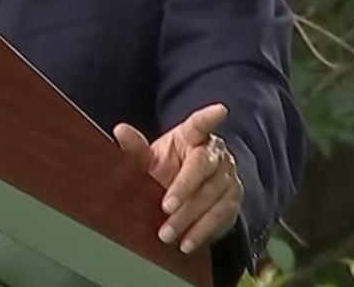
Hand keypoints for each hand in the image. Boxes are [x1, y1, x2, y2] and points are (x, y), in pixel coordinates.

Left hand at [114, 103, 242, 254]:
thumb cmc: (166, 169)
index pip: (200, 124)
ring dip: (189, 216)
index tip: (219, 111)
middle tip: (166, 207)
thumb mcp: (149, 159)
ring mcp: (227, 176)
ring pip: (212, 195)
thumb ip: (135, 148)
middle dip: (184, 187)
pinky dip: (202, 231)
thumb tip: (120, 131)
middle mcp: (214, 153)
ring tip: (167, 232)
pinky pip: (220, 215)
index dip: (209, 118)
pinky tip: (187, 242)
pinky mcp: (233, 199)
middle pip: (203, 166)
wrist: (185, 194)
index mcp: (192, 136)